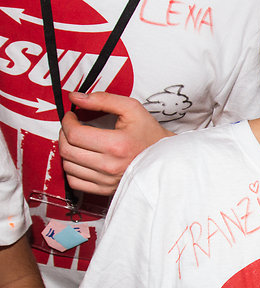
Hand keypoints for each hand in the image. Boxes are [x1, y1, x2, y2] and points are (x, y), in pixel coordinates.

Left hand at [59, 92, 173, 195]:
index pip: (74, 134)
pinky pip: (75, 182)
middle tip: (72, 127)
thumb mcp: (132, 109)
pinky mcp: (105, 190)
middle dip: (64, 135)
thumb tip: (75, 97)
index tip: (72, 117)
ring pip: (68, 166)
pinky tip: (81, 159)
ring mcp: (107, 180)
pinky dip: (72, 170)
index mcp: (116, 144)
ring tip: (78, 143)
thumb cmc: (149, 134)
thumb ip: (103, 100)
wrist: (166, 159)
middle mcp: (110, 166)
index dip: (67, 122)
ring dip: (67, 151)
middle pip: (67, 150)